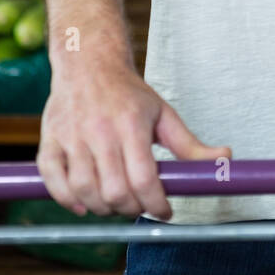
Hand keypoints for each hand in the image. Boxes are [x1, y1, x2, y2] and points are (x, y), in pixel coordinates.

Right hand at [38, 59, 231, 220]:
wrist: (88, 63)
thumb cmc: (127, 93)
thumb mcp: (163, 113)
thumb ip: (190, 144)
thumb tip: (224, 159)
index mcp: (131, 125)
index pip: (144, 178)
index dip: (157, 204)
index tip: (165, 211)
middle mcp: (99, 132)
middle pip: (114, 191)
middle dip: (131, 210)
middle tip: (139, 207)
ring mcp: (71, 137)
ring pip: (84, 191)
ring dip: (102, 209)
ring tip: (115, 204)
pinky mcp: (50, 141)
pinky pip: (53, 181)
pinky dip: (66, 200)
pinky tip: (84, 204)